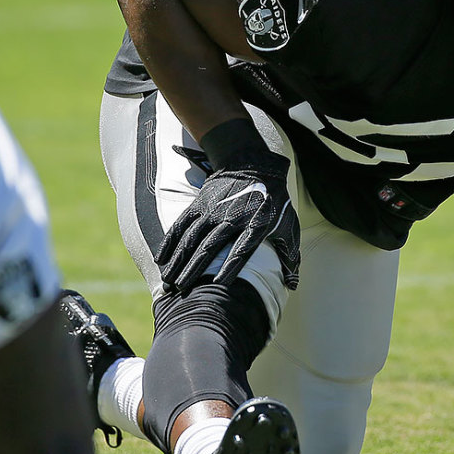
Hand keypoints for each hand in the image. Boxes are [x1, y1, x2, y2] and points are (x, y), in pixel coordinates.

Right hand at [156, 150, 299, 292]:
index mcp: (255, 225)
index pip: (242, 249)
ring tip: (169, 280)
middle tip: (183, 289)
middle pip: (210, 247)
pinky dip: (170, 242)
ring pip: (191, 238)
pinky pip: (181, 225)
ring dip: (179, 260)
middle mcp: (231, 217)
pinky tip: (161, 259)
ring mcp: (212, 210)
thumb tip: (292, 284)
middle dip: (194, 269)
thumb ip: (289, 255)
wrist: (254, 164)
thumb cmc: (274, 201)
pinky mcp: (199, 204)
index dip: (231, 266)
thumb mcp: (288, 224)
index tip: (220, 284)